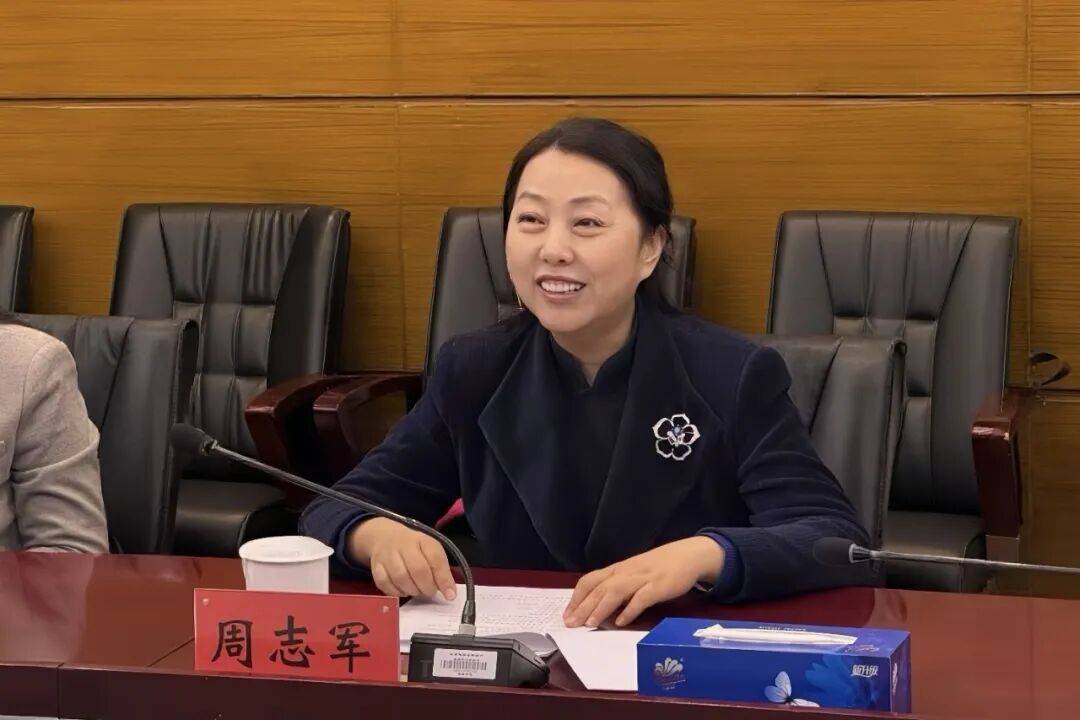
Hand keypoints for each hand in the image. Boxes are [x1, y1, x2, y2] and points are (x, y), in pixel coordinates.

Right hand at [347, 517, 456, 600]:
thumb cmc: (414, 548)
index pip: (435, 558)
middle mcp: (404, 545)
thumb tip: (449, 594)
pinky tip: (404, 590)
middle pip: (418, 569)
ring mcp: (388, 555)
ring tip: (418, 591)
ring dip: (412, 590)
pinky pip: (385, 584)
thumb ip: (441, 570)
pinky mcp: (376, 567)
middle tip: (430, 592)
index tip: (450, 595)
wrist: (385, 538)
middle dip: (427, 587)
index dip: (444, 579)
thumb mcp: (430, 551)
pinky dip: (397, 592)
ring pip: (401, 578)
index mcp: (423, 540)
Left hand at [563, 536, 724, 627]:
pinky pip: (641, 598)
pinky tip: (621, 622)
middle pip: (599, 588)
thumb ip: (618, 588)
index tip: (567, 614)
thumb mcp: (633, 574)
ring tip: (590, 623)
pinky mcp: (658, 586)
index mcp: (617, 569)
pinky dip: (630, 610)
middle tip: (570, 624)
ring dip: (601, 607)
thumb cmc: (658, 567)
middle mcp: (626, 572)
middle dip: (583, 606)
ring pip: (616, 591)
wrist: (687, 555)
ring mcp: (642, 578)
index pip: (590, 580)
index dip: (577, 597)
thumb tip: (599, 607)